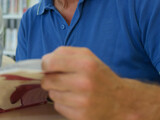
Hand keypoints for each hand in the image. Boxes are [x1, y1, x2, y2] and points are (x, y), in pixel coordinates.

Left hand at [41, 46, 159, 119]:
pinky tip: (75, 101)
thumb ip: (64, 53)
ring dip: (57, 92)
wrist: (122, 101)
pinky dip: (63, 103)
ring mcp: (82, 101)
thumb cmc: (99, 75)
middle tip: (61, 79)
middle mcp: (84, 82)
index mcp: (85, 64)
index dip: (46, 65)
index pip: (49, 63)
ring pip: (52, 95)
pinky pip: (58, 107)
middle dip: (50, 79)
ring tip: (71, 90)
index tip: (49, 67)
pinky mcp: (81, 116)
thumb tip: (44, 61)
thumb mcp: (87, 56)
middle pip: (47, 80)